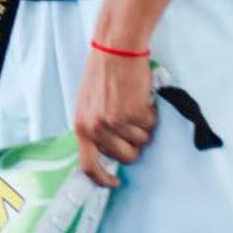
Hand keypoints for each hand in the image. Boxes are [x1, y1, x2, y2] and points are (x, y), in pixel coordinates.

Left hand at [73, 46, 156, 187]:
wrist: (115, 50)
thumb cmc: (101, 76)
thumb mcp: (88, 106)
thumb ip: (94, 129)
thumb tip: (106, 155)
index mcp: (81, 126)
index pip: (88, 165)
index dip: (103, 179)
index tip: (114, 182)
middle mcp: (96, 127)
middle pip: (125, 157)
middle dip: (133, 145)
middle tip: (131, 125)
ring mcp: (116, 121)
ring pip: (142, 142)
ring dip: (143, 127)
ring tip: (133, 105)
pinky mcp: (135, 113)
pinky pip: (151, 126)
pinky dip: (151, 115)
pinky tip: (140, 98)